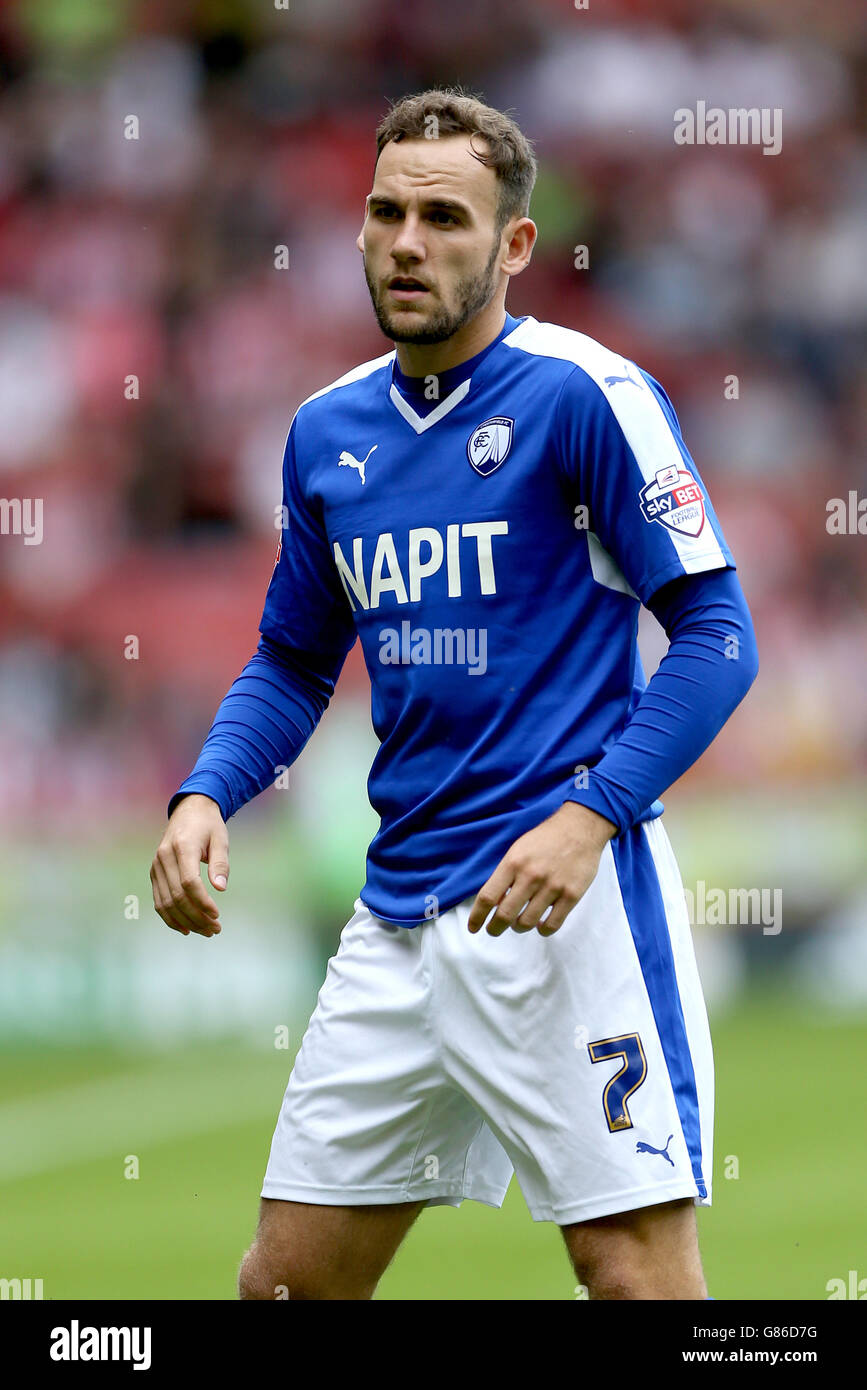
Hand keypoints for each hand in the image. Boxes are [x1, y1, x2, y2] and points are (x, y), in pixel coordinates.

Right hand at [150, 794, 229, 937]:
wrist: (189, 810)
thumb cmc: (208, 826)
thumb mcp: (221, 839)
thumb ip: (221, 863)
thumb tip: (220, 888)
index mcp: (182, 847)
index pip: (189, 882)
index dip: (202, 902)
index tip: (217, 914)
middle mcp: (164, 857)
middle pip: (176, 896)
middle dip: (196, 917)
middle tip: (215, 929)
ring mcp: (156, 866)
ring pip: (165, 902)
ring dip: (185, 921)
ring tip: (205, 931)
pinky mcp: (154, 873)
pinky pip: (159, 901)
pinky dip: (170, 918)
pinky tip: (186, 928)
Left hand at [467, 803, 616, 936]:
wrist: (580, 828)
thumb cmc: (545, 839)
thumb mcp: (518, 850)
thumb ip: (505, 875)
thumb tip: (494, 902)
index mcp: (513, 863)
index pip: (488, 897)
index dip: (477, 917)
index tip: (473, 927)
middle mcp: (531, 876)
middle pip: (505, 915)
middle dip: (495, 928)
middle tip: (494, 930)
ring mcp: (552, 887)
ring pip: (527, 922)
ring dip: (519, 927)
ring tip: (519, 923)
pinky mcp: (571, 895)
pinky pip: (552, 924)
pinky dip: (543, 930)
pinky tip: (540, 924)